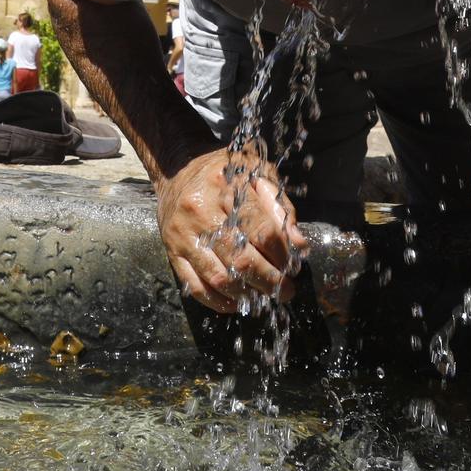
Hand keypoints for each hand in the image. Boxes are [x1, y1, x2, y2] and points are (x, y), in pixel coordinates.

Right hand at [156, 146, 307, 312]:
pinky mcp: (172, 251)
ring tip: (262, 295)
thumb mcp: (257, 173)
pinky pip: (195, 286)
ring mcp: (184, 234)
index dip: (282, 254)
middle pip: (242, 259)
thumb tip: (298, 244)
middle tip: (286, 290)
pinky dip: (218, 301)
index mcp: (228, 187)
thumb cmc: (224, 172)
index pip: (263, 231)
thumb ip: (280, 207)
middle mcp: (202, 211)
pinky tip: (235, 301)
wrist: (177, 169)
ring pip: (219, 277)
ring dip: (247, 294)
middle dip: (270, 281)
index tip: (292, 265)